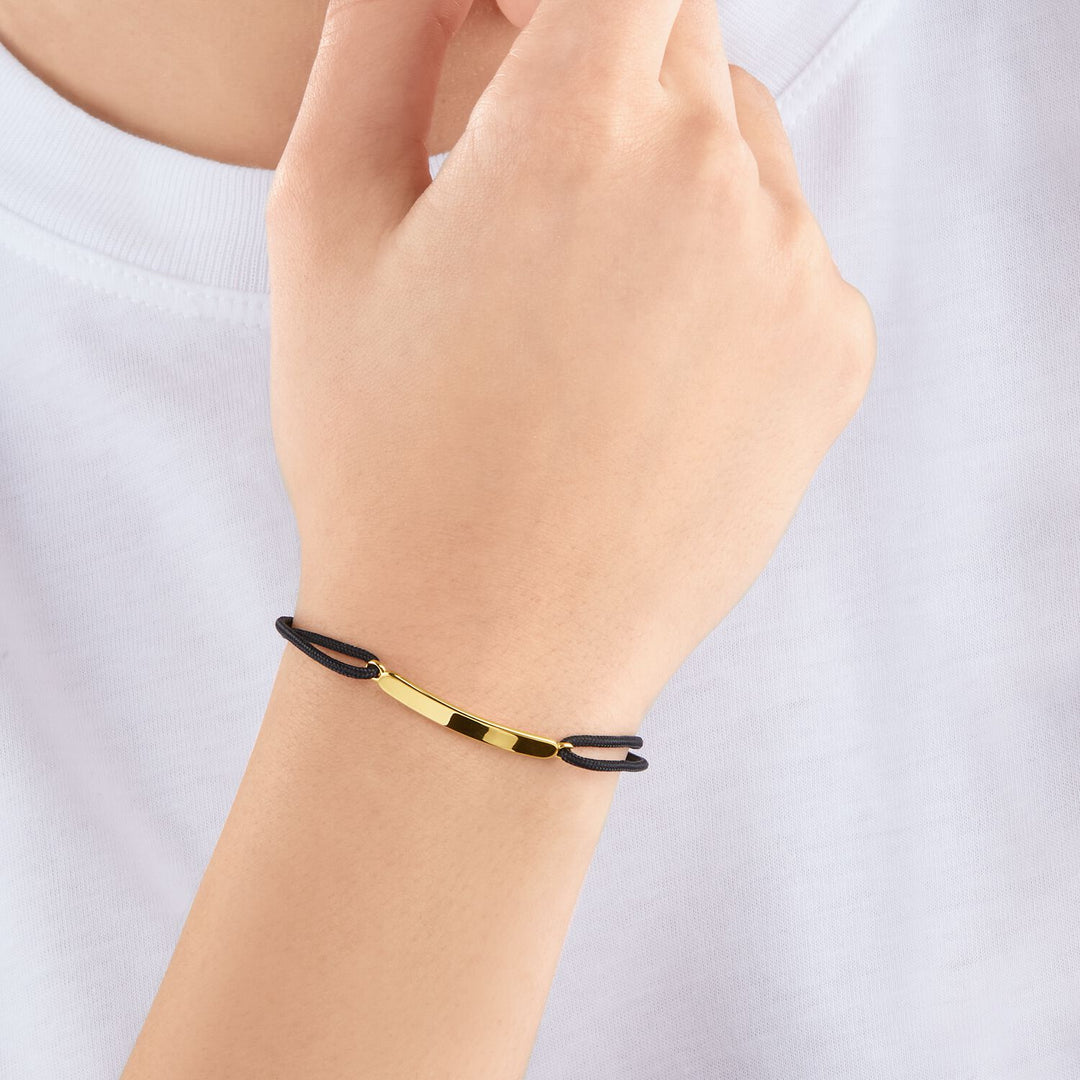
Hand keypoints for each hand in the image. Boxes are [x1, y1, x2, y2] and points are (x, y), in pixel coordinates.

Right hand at [266, 0, 875, 732]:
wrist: (488, 650)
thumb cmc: (384, 455)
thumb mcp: (323, 228)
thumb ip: (373, 40)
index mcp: (577, 126)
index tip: (507, 45)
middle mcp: (714, 179)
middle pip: (680, 37)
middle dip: (599, 73)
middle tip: (520, 175)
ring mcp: (795, 270)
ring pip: (742, 143)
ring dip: (666, 168)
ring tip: (577, 291)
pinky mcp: (836, 354)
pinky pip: (788, 250)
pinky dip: (724, 264)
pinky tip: (645, 363)